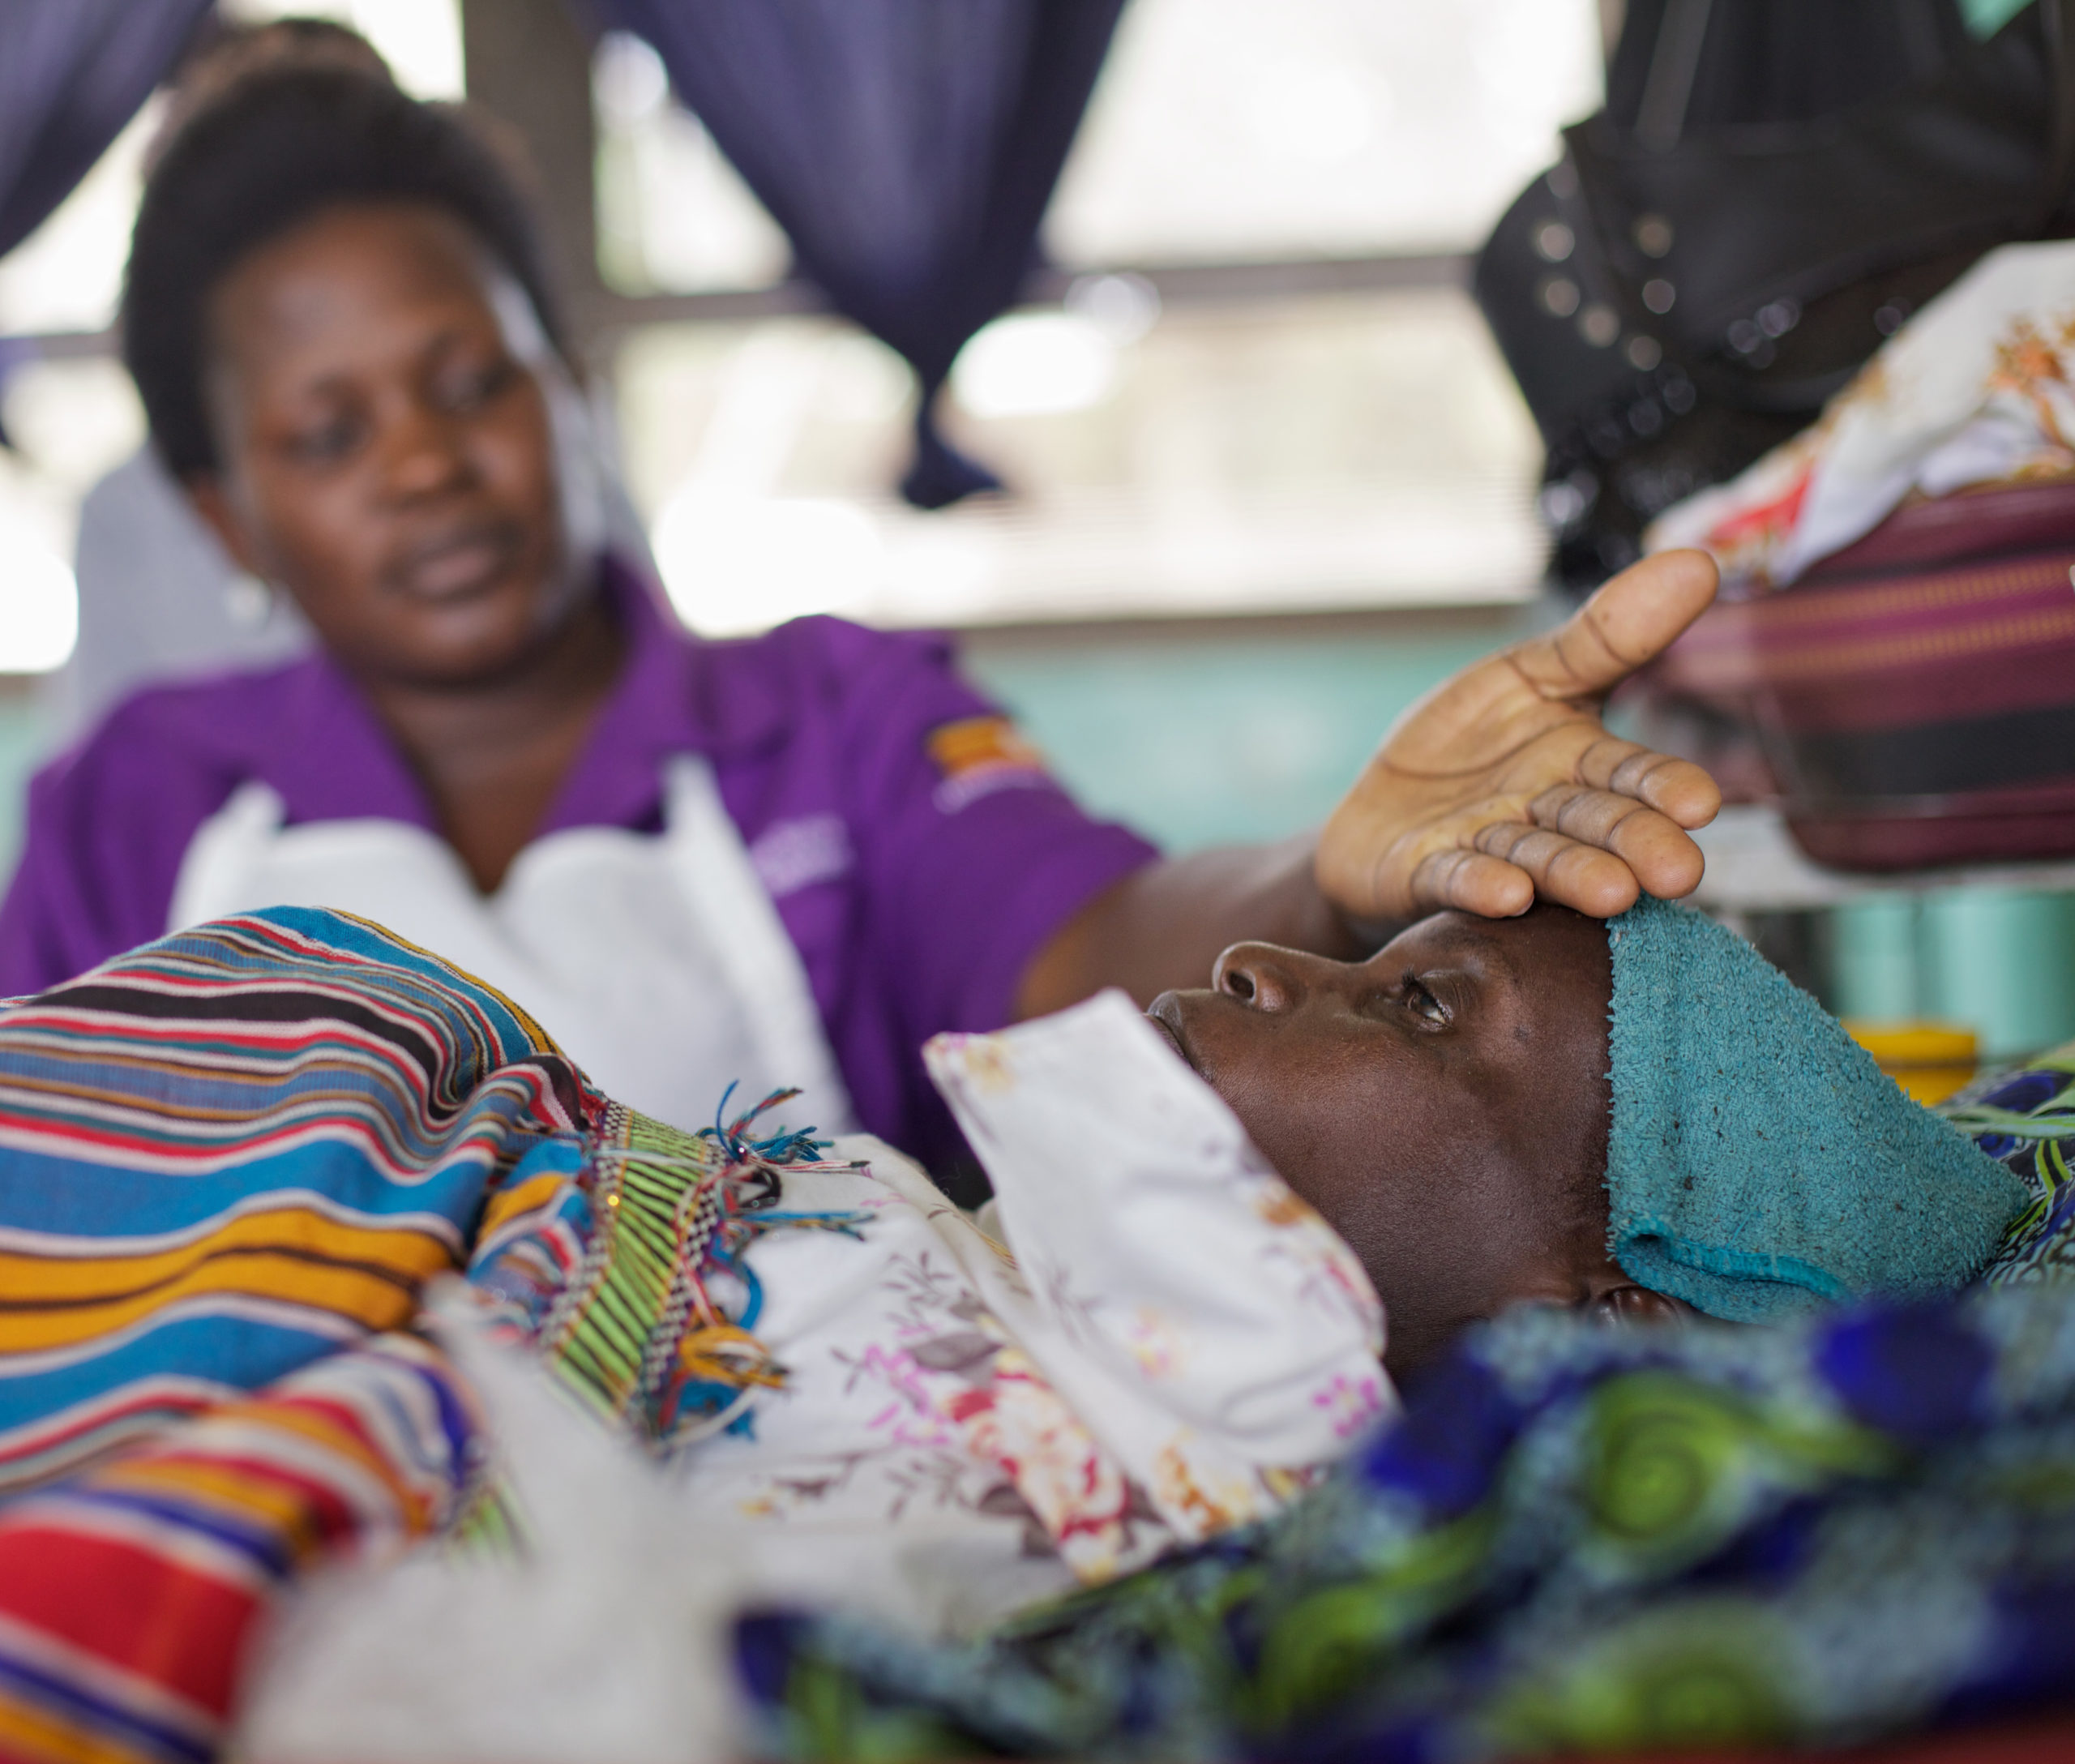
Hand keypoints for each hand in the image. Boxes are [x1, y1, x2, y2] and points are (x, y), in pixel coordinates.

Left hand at [1316, 549, 1722, 922]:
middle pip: (1596, 825)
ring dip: (1573, 874)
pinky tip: (1507, 894)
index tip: (1701, 803)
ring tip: (1612, 893)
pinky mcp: (1426, 873)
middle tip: (1677, 872)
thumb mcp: (1531, 673)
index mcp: (1580, 763)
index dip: (1664, 788)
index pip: (1633, 774)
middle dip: (1635, 843)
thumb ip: (1607, 634)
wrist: (1378, 810)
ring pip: (1537, 858)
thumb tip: (1700, 560)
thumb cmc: (1468, 743)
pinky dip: (1480, 884)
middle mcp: (1543, 813)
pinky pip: (1456, 876)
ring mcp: (1487, 847)